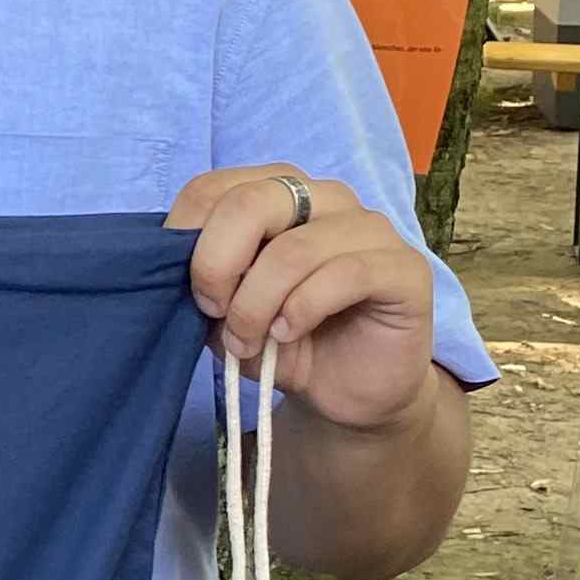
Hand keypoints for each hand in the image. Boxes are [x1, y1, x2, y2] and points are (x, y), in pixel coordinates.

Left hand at [168, 168, 440, 432]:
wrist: (349, 392)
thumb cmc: (286, 341)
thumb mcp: (228, 313)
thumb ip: (205, 282)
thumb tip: (175, 268)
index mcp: (278, 193)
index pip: (213, 187)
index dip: (185, 237)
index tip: (185, 289)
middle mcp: (326, 198)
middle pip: (251, 203)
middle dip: (216, 265)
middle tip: (213, 312)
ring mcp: (370, 228)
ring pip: (294, 250)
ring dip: (256, 305)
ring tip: (249, 341)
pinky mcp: (404, 268)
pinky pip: (345, 275)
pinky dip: (302, 309)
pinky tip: (288, 334)